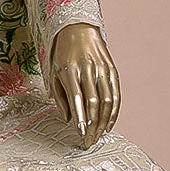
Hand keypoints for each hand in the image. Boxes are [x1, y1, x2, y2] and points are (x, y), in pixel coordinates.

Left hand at [48, 23, 119, 147]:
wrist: (78, 29)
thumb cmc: (62, 55)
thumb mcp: (53, 74)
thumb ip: (60, 98)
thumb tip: (69, 120)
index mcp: (69, 71)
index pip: (77, 99)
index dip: (81, 118)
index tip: (81, 134)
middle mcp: (87, 70)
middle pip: (94, 103)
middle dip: (92, 125)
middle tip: (89, 141)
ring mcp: (102, 69)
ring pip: (107, 100)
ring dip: (104, 122)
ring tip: (99, 136)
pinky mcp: (112, 70)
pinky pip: (116, 94)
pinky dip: (114, 112)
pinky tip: (109, 124)